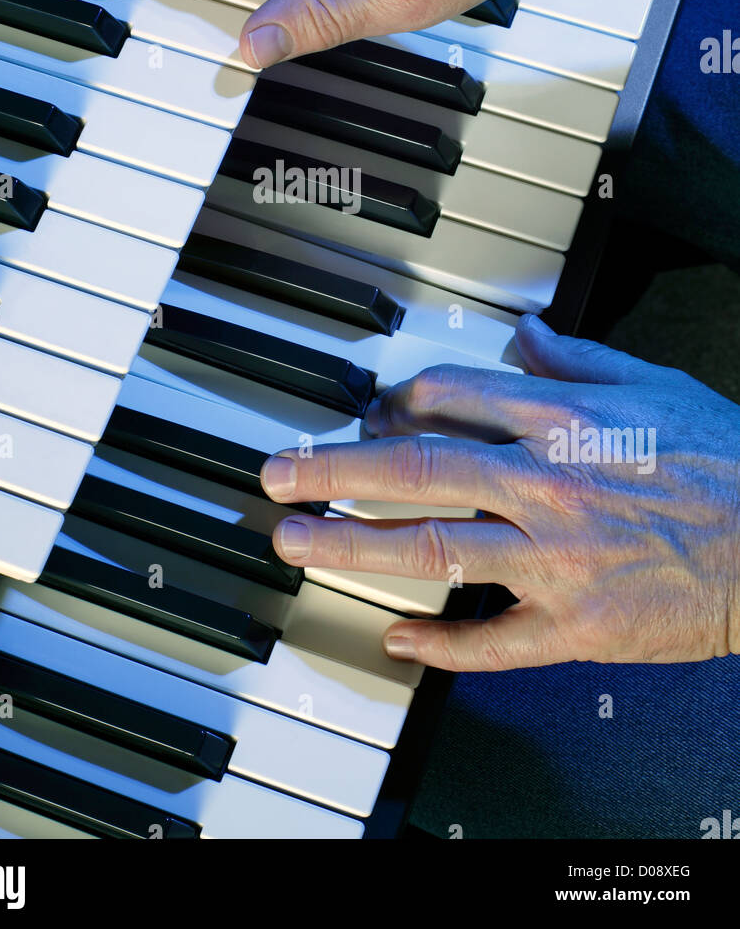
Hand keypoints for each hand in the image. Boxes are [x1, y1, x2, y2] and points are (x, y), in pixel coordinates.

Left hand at [260, 316, 739, 670]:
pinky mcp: (577, 626)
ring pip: (433, 550)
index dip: (390, 403)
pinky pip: (491, 640)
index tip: (359, 415)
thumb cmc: (723, 460)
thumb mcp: (652, 382)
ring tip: (298, 544)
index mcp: (563, 420)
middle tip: (279, 477)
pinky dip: (438, 643)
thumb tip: (524, 332)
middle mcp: (548, 485)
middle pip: (417, 471)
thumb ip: (576, 358)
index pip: (449, 397)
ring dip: (355, 546)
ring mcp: (558, 559)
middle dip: (334, 472)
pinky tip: (395, 640)